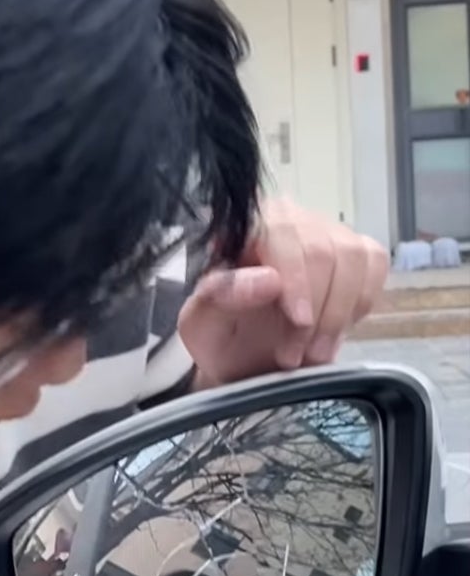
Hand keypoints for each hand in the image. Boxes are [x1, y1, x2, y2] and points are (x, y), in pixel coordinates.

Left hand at [179, 196, 387, 386]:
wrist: (244, 357)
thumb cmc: (218, 335)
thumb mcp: (201, 325)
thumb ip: (220, 297)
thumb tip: (268, 279)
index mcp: (242, 225)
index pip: (279, 232)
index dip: (296, 277)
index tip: (300, 320)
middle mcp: (287, 218)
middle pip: (323, 249)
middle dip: (315, 310)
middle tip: (294, 355)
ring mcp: (326, 231)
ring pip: (354, 258)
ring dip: (338, 314)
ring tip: (313, 354)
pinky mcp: (357, 251)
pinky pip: (374, 266)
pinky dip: (357, 305)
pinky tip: (332, 331)